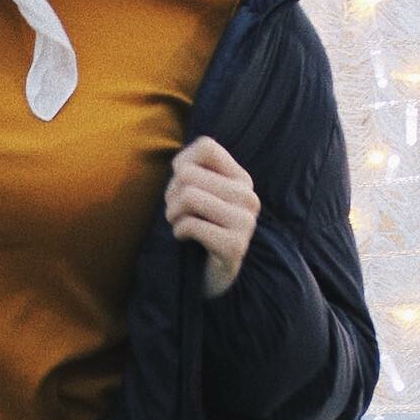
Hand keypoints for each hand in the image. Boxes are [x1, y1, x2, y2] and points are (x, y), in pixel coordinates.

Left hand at [164, 135, 259, 298]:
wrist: (211, 273)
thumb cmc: (198, 224)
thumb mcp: (198, 191)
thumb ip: (191, 169)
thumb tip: (180, 165)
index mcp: (241, 178)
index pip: (206, 145)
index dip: (182, 163)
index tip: (182, 184)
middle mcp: (248, 196)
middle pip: (188, 174)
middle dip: (171, 194)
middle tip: (176, 211)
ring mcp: (245, 222)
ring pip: (188, 196)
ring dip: (173, 213)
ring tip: (179, 223)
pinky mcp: (235, 246)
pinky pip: (190, 224)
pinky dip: (178, 231)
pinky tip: (185, 239)